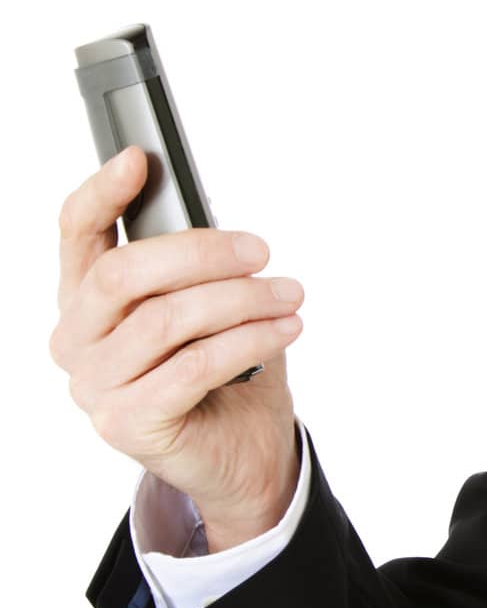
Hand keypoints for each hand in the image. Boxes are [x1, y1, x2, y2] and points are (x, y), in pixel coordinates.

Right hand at [51, 145, 304, 549]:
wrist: (243, 448)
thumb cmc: (225, 367)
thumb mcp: (208, 304)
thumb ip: (194, 267)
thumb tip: (221, 228)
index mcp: (87, 299)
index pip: (76, 233)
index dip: (102, 193)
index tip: (139, 160)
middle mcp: (77, 339)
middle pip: (124, 272)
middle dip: (202, 252)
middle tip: (261, 251)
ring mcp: (95, 385)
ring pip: (166, 319)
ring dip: (241, 300)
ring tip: (290, 295)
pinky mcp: (128, 423)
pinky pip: (194, 365)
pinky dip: (249, 340)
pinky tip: (285, 329)